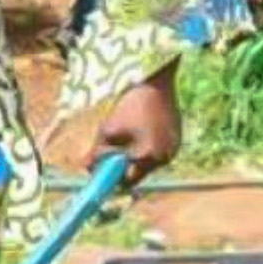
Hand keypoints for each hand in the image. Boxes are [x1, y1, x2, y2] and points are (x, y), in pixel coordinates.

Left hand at [93, 60, 181, 186]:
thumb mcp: (107, 130)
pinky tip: (141, 129)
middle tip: (111, 152)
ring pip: (149, 162)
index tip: (102, 171)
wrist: (155, 82)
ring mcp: (174, 148)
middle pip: (139, 172)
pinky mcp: (177, 138)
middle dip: (124, 166)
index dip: (113, 178)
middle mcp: (165, 157)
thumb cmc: (130, 106)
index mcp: (149, 157)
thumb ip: (96, 154)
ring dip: (136, 156)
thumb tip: (85, 169)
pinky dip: (147, 147)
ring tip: (127, 135)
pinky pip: (159, 151)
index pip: (128, 181)